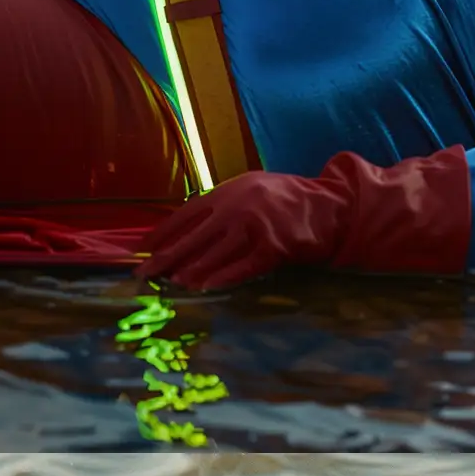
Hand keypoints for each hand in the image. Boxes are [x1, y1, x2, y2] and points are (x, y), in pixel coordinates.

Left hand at [137, 170, 341, 290]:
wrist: (332, 205)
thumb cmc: (288, 199)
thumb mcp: (251, 189)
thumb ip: (223, 204)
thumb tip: (190, 229)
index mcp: (228, 192)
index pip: (185, 214)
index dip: (162, 233)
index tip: (142, 250)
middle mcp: (238, 208)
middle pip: (194, 237)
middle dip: (166, 256)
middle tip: (143, 273)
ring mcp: (256, 228)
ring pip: (215, 253)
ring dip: (190, 270)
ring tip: (170, 283)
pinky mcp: (275, 248)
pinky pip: (244, 266)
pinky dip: (224, 277)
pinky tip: (205, 286)